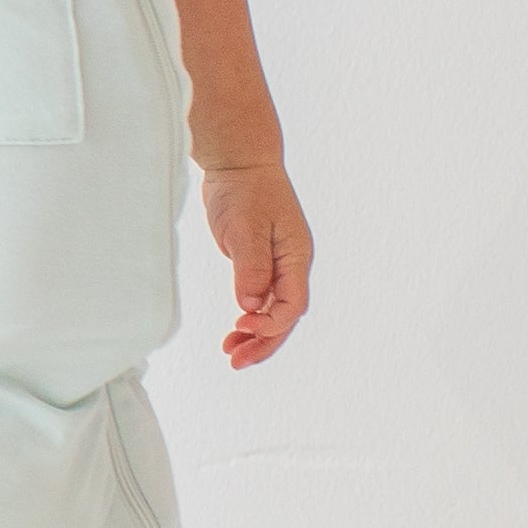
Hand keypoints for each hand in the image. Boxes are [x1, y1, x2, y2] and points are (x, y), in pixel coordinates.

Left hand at [200, 160, 312, 367]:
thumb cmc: (246, 190)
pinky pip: (258, 301)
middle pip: (284, 316)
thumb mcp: (247, 226)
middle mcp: (290, 266)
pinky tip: (234, 333)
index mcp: (296, 257)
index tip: (241, 327)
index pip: (292, 304)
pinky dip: (248, 319)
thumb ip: (251, 266)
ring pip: (271, 312)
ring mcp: (276, 266)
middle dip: (263, 342)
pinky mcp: (258, 265)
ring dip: (255, 336)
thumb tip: (251, 305)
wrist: (239, 165)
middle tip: (236, 362)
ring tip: (231, 355)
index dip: (270, 323)